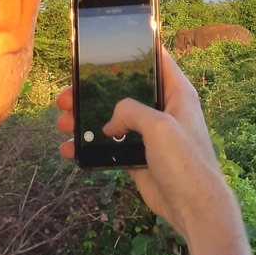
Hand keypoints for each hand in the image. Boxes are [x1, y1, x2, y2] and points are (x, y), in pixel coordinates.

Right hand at [56, 47, 255, 254]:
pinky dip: (89, 146)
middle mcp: (163, 110)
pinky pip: (109, 146)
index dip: (132, 51)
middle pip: (123, 91)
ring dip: (85, 120)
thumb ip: (131, 111)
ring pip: (111, 118)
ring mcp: (149, 134)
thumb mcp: (159, 126)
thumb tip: (110, 121)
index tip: (104, 47)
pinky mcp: (138, 156)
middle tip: (67, 97)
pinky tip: (69, 149)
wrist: (193, 207)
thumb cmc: (186, 162)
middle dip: (93, 92)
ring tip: (63, 123)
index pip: (155, 60)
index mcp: (177, 93)